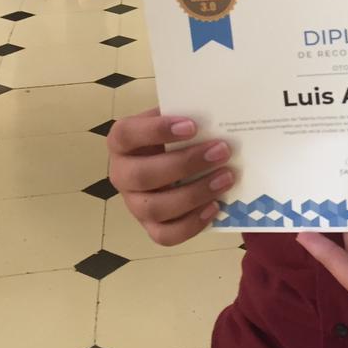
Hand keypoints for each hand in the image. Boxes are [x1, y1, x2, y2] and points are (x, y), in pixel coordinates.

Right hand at [107, 108, 233, 245]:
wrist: (174, 160)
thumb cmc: (174, 135)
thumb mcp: (175, 118)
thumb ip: (187, 113)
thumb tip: (217, 114)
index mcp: (121, 142)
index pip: (126, 135)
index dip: (157, 130)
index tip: (192, 125)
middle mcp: (121, 174)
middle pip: (143, 176)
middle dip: (185, 164)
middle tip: (221, 151)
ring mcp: (134, 204)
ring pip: (156, 208)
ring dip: (194, 194)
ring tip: (226, 178)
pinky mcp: (150, 226)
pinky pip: (165, 235)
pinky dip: (192, 224)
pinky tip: (215, 206)